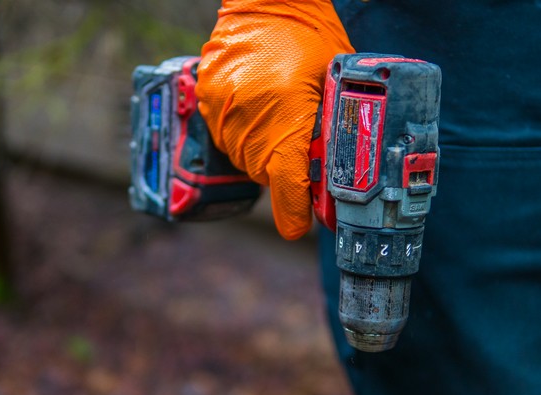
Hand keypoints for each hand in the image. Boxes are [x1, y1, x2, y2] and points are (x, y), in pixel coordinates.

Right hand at [196, 0, 353, 239]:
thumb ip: (333, 136)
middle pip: (267, 175)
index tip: (298, 227)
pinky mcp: (206, 103)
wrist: (267, 2)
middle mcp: (247, 120)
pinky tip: (259, 112)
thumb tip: (332, 182)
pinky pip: (227, 138)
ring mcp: (221, 112)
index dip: (294, 213)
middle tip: (302, 151)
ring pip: (245, 159)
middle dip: (286, 172)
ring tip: (279, 122)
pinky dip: (245, 134)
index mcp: (285, 115)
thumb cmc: (311, 39)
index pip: (286, 185)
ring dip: (264, 153)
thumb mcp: (334, 87)